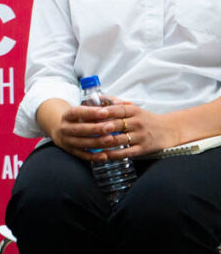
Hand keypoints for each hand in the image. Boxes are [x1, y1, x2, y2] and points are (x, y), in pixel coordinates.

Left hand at [50, 98, 177, 160]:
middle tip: (85, 130)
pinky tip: (102, 155)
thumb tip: (100, 98)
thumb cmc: (146, 119)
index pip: (118, 109)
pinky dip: (113, 154)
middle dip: (100, 127)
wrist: (169, 130)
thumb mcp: (135, 109)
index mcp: (135, 111)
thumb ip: (118, 105)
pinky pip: (126, 152)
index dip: (105, 111)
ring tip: (90, 143)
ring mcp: (141, 136)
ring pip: (119, 139)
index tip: (92, 113)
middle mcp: (138, 123)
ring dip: (103, 142)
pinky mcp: (143, 149)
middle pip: (116, 125)